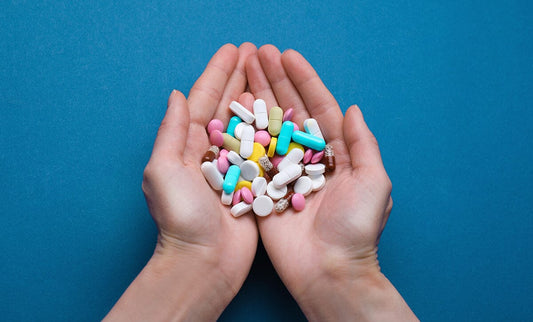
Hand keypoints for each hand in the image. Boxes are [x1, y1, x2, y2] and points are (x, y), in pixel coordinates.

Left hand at [105, 43, 258, 320]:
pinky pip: (262, 148)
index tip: (234, 50)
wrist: (204, 261)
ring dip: (257, 96)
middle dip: (240, 78)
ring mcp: (232, 166)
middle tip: (257, 53)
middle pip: (226, 106)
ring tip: (269, 72)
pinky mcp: (252, 181)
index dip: (218, 74)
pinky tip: (280, 110)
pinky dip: (270, 128)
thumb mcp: (163, 171)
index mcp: (185, 146)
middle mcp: (209, 152)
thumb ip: (170, 132)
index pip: (202, 101)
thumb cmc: (180, 219)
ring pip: (246, 123)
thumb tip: (175, 94)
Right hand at [246, 45, 416, 319]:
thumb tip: (353, 108)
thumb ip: (363, 144)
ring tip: (244, 69)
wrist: (328, 270)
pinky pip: (252, 155)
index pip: (319, 108)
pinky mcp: (263, 188)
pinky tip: (233, 107)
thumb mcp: (374, 182)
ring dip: (257, 98)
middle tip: (258, 54)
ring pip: (268, 127)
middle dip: (275, 81)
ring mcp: (283, 171)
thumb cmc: (356, 229)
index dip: (304, 81)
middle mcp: (308, 157)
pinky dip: (242, 132)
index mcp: (336, 153)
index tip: (287, 56)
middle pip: (289, 111)